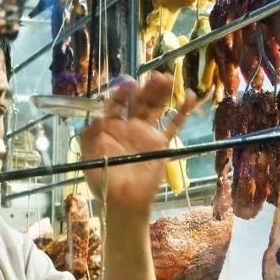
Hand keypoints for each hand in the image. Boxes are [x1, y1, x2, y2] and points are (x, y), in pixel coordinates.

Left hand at [79, 74, 197, 211]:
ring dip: (162, 93)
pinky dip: (182, 111)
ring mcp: (146, 133)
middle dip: (146, 88)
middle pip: (138, 101)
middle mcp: (128, 125)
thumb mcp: (89, 158)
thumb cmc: (103, 180)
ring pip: (156, 108)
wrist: (123, 202)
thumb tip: (96, 116)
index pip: (116, 103)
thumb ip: (90, 136)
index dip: (122, 92)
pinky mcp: (160, 144)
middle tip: (156, 76)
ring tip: (169, 78)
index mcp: (110, 126)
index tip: (129, 84)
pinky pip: (173, 125)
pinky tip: (190, 96)